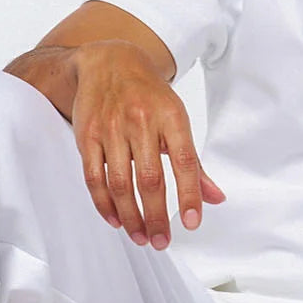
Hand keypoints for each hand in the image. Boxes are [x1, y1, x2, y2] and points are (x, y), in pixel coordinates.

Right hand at [70, 41, 225, 249]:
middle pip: (149, 179)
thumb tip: (215, 198)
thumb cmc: (148, 95)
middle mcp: (140, 121)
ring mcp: (110, 128)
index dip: (190, 195)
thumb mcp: (177, 119)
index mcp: (170, 116)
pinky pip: (94, 177)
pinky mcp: (87, 136)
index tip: (193, 222)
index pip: (185, 162)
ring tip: (141, 236)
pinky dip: (104, 203)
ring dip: (131, 216)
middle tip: (162, 241)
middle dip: (157, 216)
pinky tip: (116, 220)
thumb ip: (194, 163)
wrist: (109, 61)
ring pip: (120, 183)